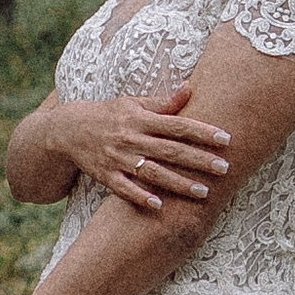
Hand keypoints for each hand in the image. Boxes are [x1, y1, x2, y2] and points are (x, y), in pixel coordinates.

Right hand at [53, 84, 231, 214]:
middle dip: (198, 160)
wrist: (67, 129)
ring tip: (204, 192)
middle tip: (225, 168)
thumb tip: (190, 88)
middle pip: (170, 150)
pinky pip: (125, 189)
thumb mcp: (133, 103)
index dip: (202, 132)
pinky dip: (141, 196)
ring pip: (153, 172)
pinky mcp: (106, 175)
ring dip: (178, 183)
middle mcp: (131, 138)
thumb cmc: (109, 115)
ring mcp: (118, 158)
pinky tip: (160, 205)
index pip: (177, 125)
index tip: (226, 139)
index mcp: (141, 119)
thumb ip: (163, 102)